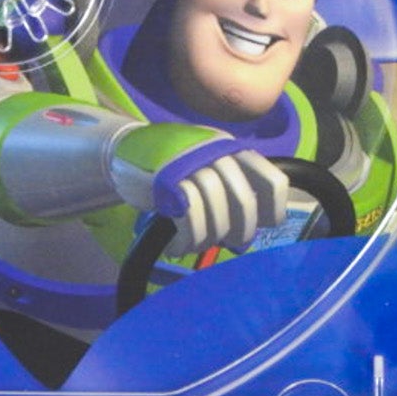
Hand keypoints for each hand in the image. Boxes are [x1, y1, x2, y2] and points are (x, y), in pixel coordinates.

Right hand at [110, 127, 293, 254]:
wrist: (123, 150)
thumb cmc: (172, 168)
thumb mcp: (205, 170)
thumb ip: (228, 198)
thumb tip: (245, 241)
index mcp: (231, 148)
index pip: (270, 179)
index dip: (273, 208)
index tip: (266, 226)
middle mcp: (214, 152)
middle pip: (243, 200)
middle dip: (241, 230)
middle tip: (232, 244)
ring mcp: (189, 164)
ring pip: (215, 211)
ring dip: (209, 237)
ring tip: (196, 243)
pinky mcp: (165, 181)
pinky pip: (188, 219)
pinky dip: (187, 240)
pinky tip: (179, 246)